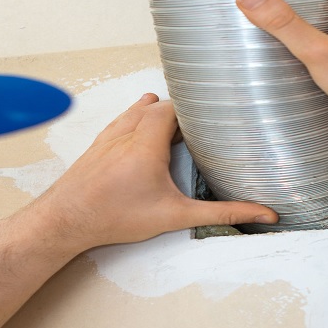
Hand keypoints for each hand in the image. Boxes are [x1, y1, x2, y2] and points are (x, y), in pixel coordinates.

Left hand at [33, 94, 277, 252]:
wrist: (66, 220)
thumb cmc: (115, 218)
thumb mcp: (174, 216)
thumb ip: (221, 213)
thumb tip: (261, 213)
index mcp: (148, 144)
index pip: (175, 108)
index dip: (194, 108)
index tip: (210, 113)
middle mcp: (128, 133)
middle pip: (158, 106)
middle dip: (179, 112)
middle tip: (199, 122)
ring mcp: (109, 136)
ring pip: (137, 110)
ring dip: (156, 112)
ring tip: (175, 123)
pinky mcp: (97, 144)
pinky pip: (121, 120)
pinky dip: (136, 119)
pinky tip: (142, 129)